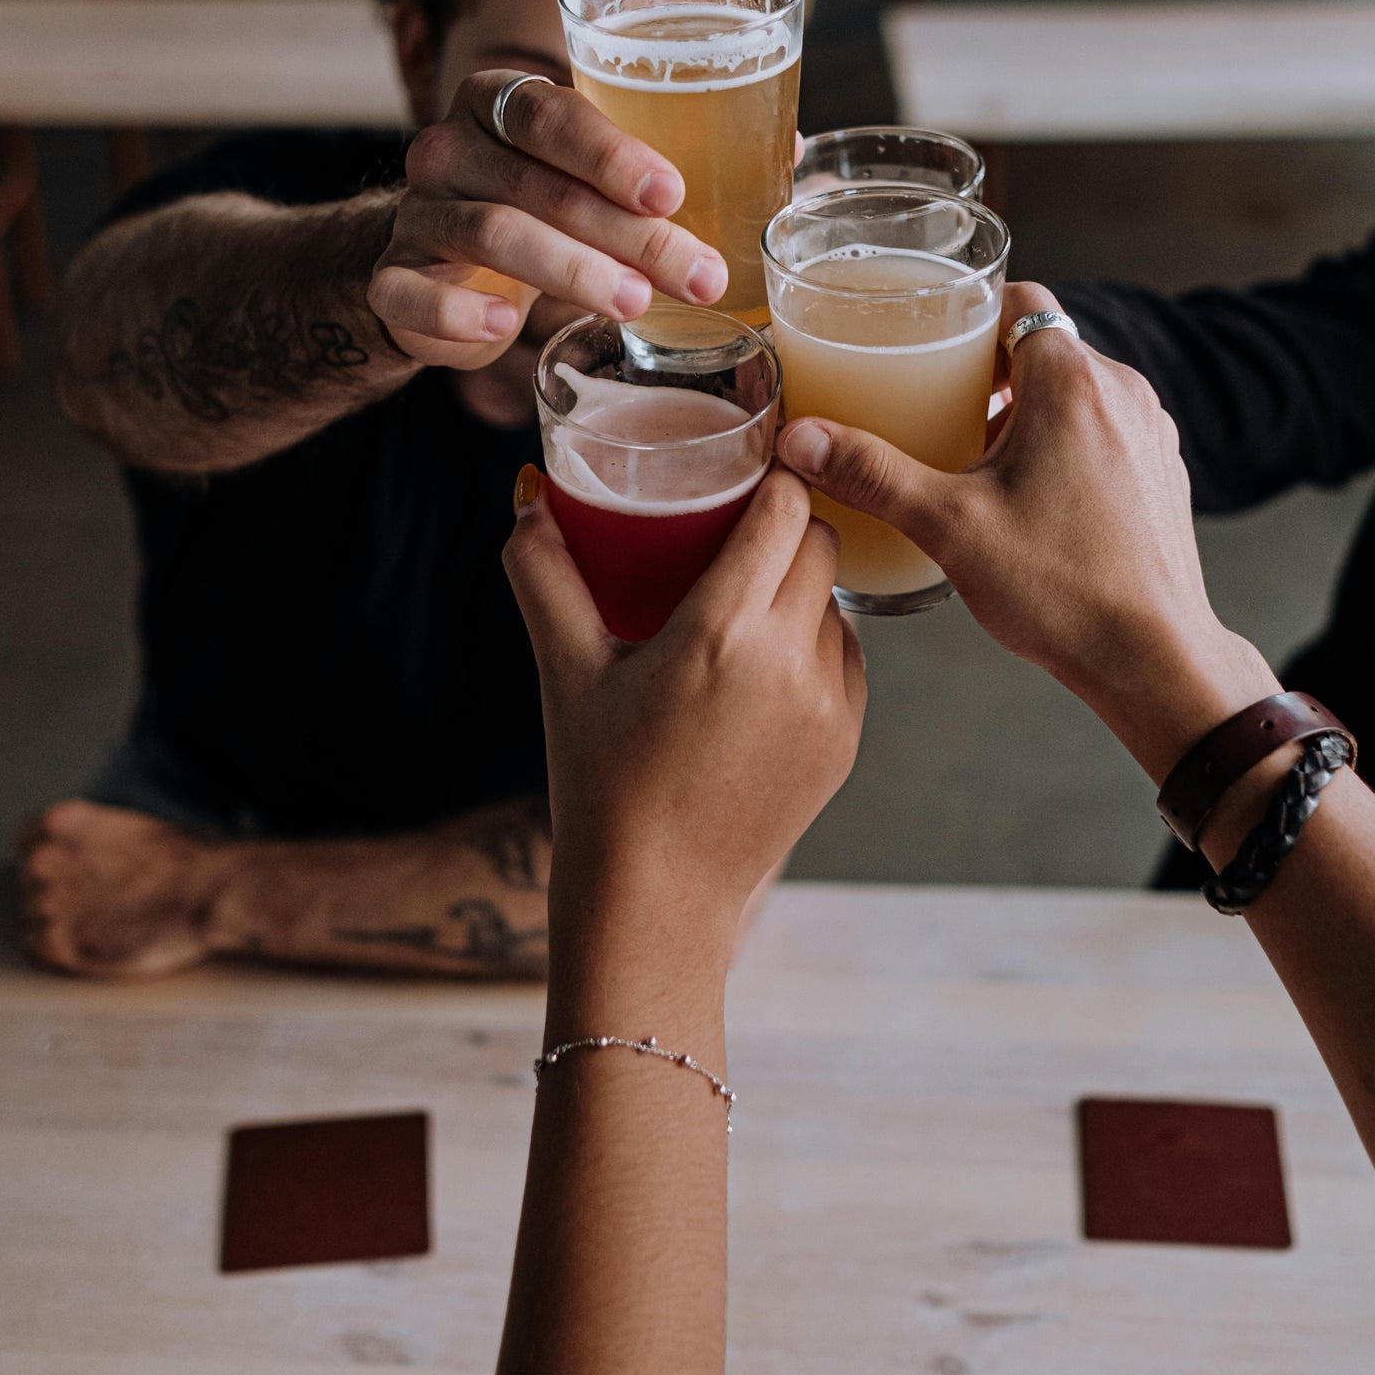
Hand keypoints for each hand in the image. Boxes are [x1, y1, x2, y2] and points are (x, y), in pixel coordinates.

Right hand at [367, 73, 729, 370]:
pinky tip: (507, 328)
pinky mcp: (391, 281)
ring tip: (635, 304)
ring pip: (489, 233)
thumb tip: (794, 151)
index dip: (611, 151)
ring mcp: (415, 214)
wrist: (433, 266)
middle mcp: (449, 147)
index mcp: (499, 102)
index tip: (674, 191)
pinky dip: (460, 313)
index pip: (549, 112)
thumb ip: (672, 165)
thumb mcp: (592, 179)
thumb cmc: (537, 209)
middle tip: (699, 273)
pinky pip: (412, 295)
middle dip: (627, 232)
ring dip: (570, 271)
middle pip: (538, 183)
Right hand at [504, 469, 865, 960]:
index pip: (784, 509)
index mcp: (722, 631)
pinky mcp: (846, 740)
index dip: (771, 480)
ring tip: (742, 606)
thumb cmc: (601, 783)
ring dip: (798, 589)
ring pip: (835, 601)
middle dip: (783, 528)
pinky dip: (811, 646)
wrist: (656, 898)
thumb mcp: (564, 671)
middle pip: (818, 544)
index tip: (745, 475)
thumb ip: (544, 574)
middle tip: (736, 531)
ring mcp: (829, 704)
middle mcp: (790, 661)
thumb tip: (528, 498)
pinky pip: (844, 658)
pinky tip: (761, 667)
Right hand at [776, 282, 1271, 780]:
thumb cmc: (1062, 590)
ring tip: (977, 454)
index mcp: (1072, 383)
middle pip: (1046, 345)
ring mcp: (1149, 432)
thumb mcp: (949, 525)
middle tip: (937, 405)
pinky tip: (1029, 494)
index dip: (970, 316)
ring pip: (1077, 389)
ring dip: (1029, 408)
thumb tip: (802, 440)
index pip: (1019, 302)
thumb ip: (872, 473)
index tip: (931, 345)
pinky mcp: (1161, 471)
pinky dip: (1066, 441)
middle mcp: (1122, 393)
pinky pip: (1105, 428)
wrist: (1152, 658)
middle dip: (990, 370)